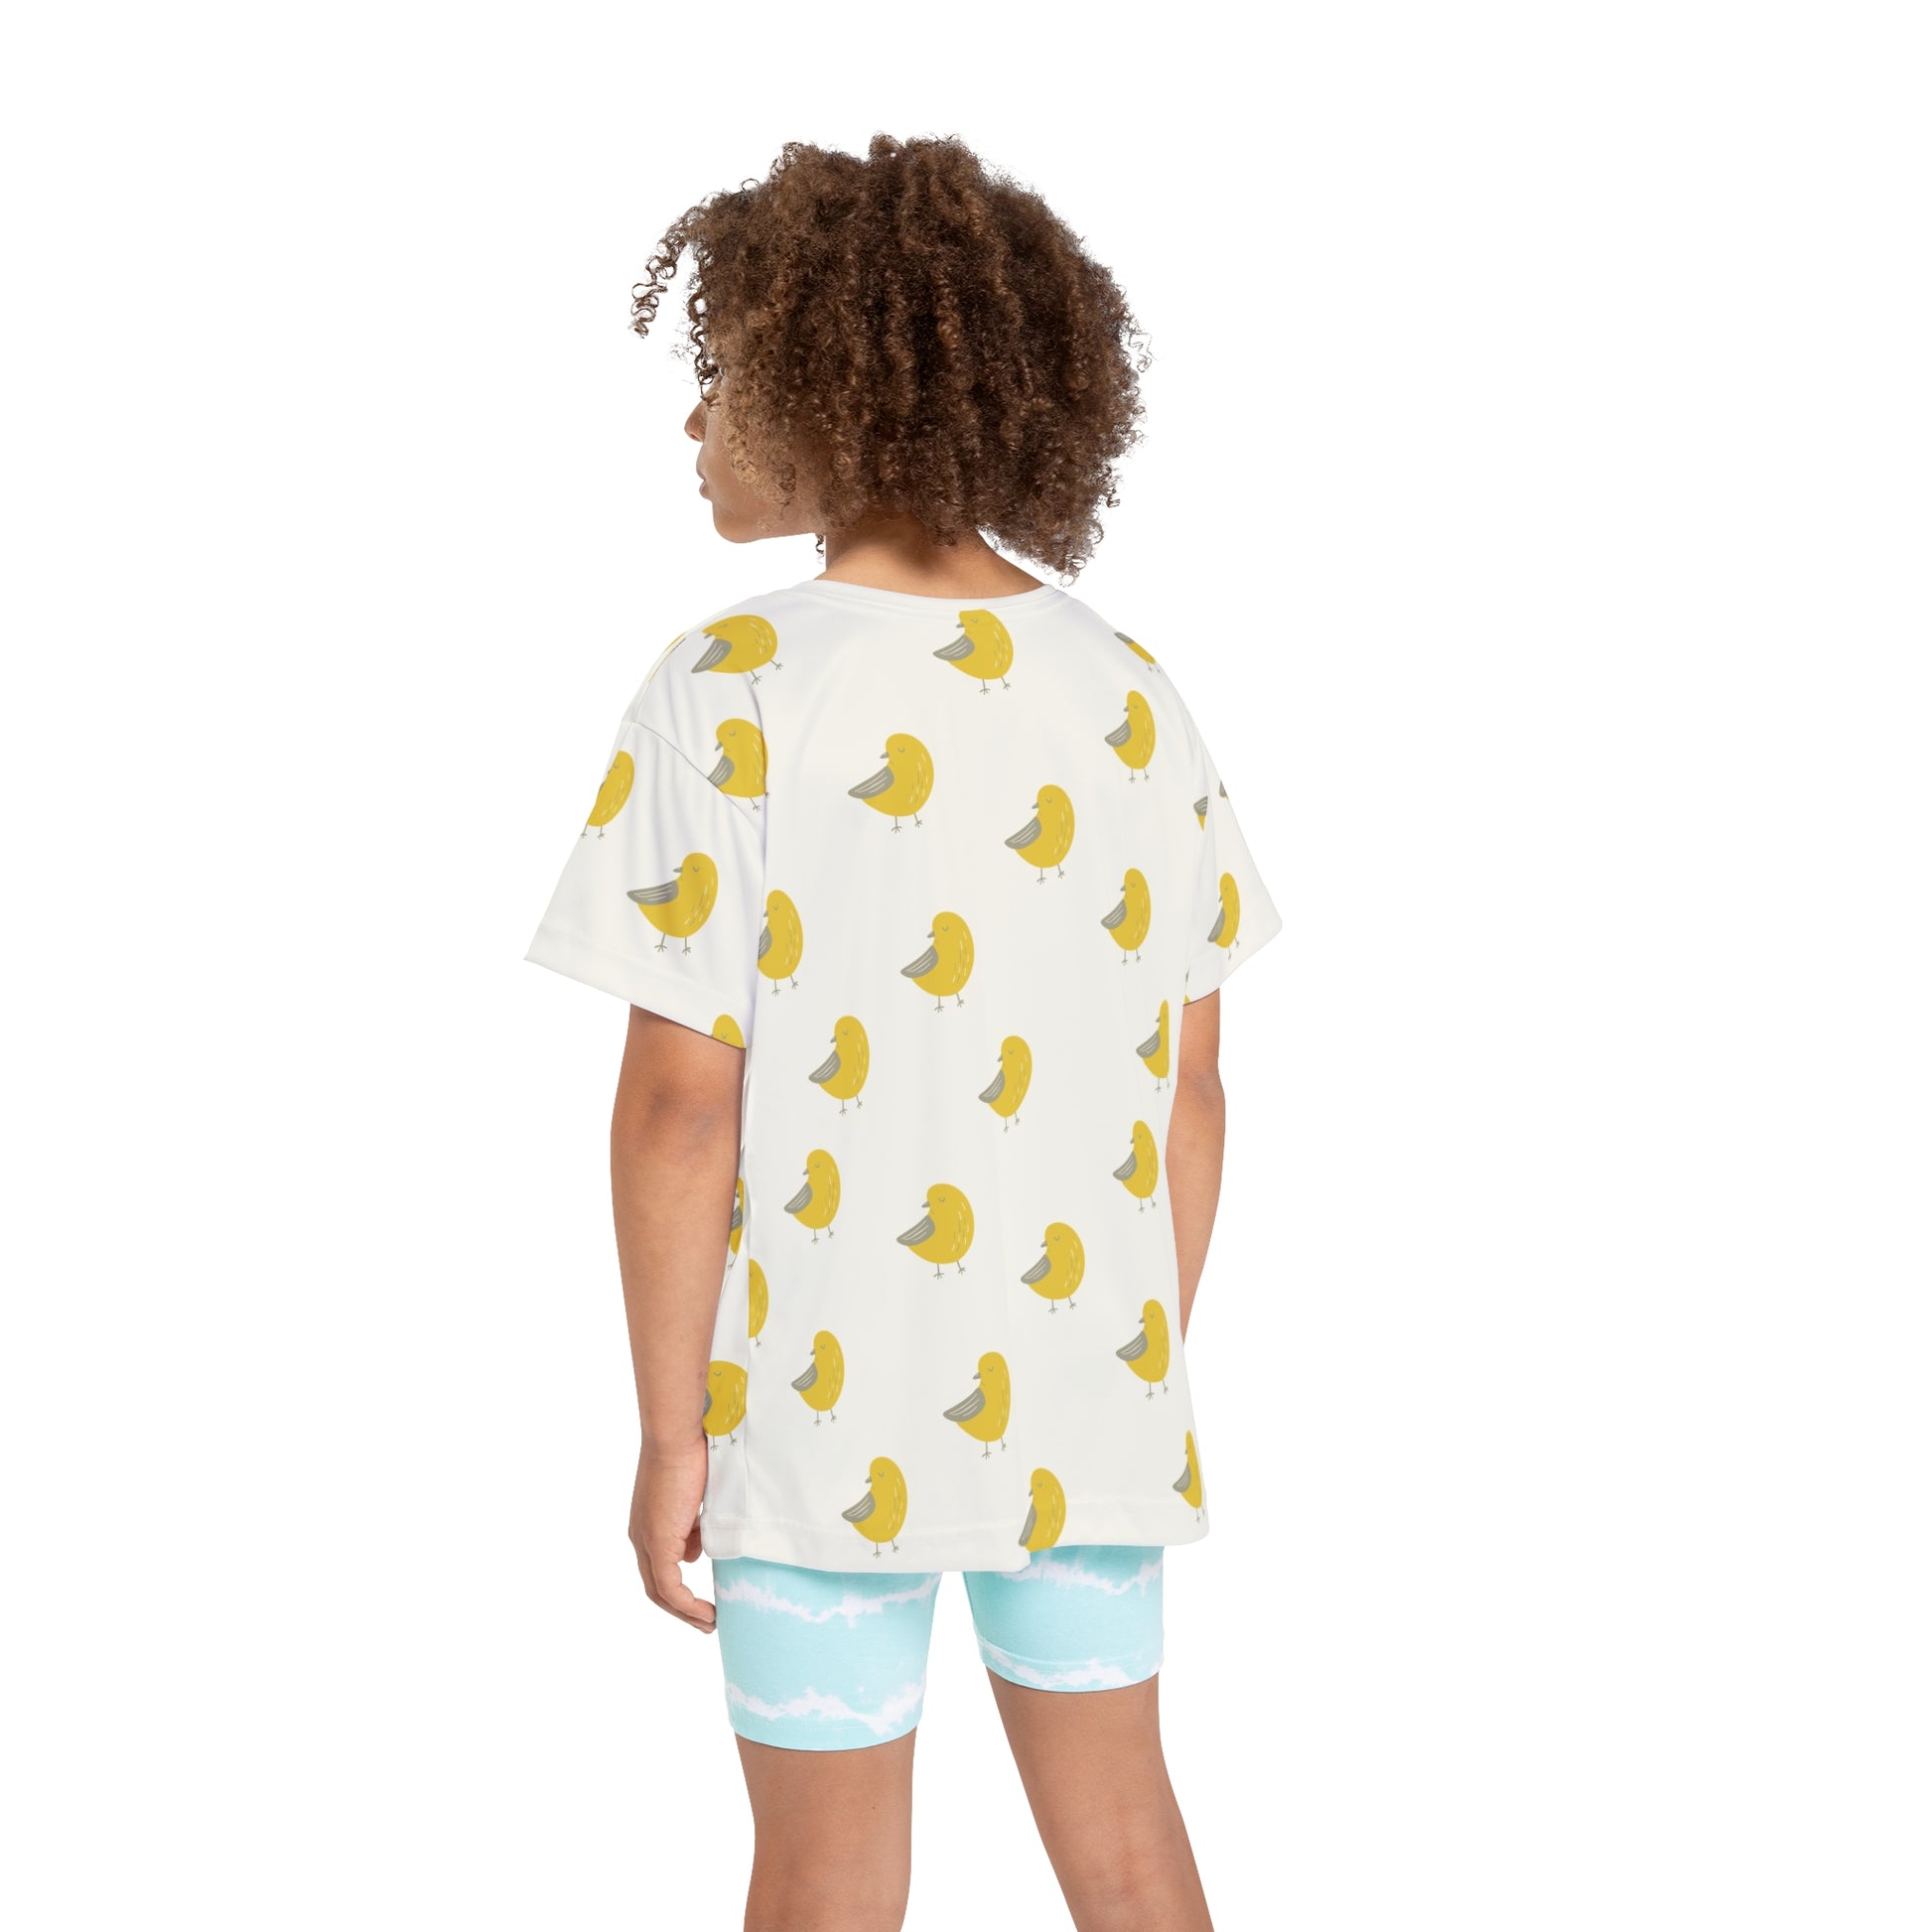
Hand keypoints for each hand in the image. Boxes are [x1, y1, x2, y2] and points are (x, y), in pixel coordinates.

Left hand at [629, 1441, 715, 1630]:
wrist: (676, 1435)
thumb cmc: (690, 1453)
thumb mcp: (694, 1497)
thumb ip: (693, 1523)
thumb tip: (696, 1546)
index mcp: (647, 1525)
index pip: (658, 1569)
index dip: (677, 1592)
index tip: (702, 1603)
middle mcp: (641, 1537)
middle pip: (655, 1588)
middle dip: (680, 1610)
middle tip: (705, 1622)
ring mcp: (647, 1540)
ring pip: (660, 1592)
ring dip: (685, 1613)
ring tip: (709, 1622)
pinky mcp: (657, 1541)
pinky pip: (669, 1587)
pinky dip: (686, 1606)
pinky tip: (706, 1613)